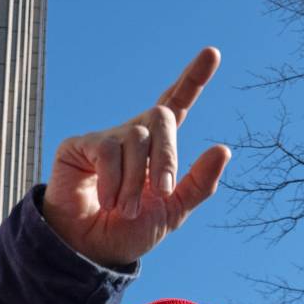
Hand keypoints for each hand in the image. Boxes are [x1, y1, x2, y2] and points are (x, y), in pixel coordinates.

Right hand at [40, 47, 230, 267]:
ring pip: (136, 138)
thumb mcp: (172, 212)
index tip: (212, 53)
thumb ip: (199, 184)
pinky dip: (112, 181)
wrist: (89, 251)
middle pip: (162, 116)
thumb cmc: (129, 231)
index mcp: (158, 147)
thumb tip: (223, 148)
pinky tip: (106, 201)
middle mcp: (133, 135)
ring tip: (126, 210)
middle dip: (168, 155)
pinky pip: (107, 151)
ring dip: (135, 182)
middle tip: (163, 191)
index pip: (178, 103)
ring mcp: (106, 138)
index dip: (193, 78)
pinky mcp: (80, 145)